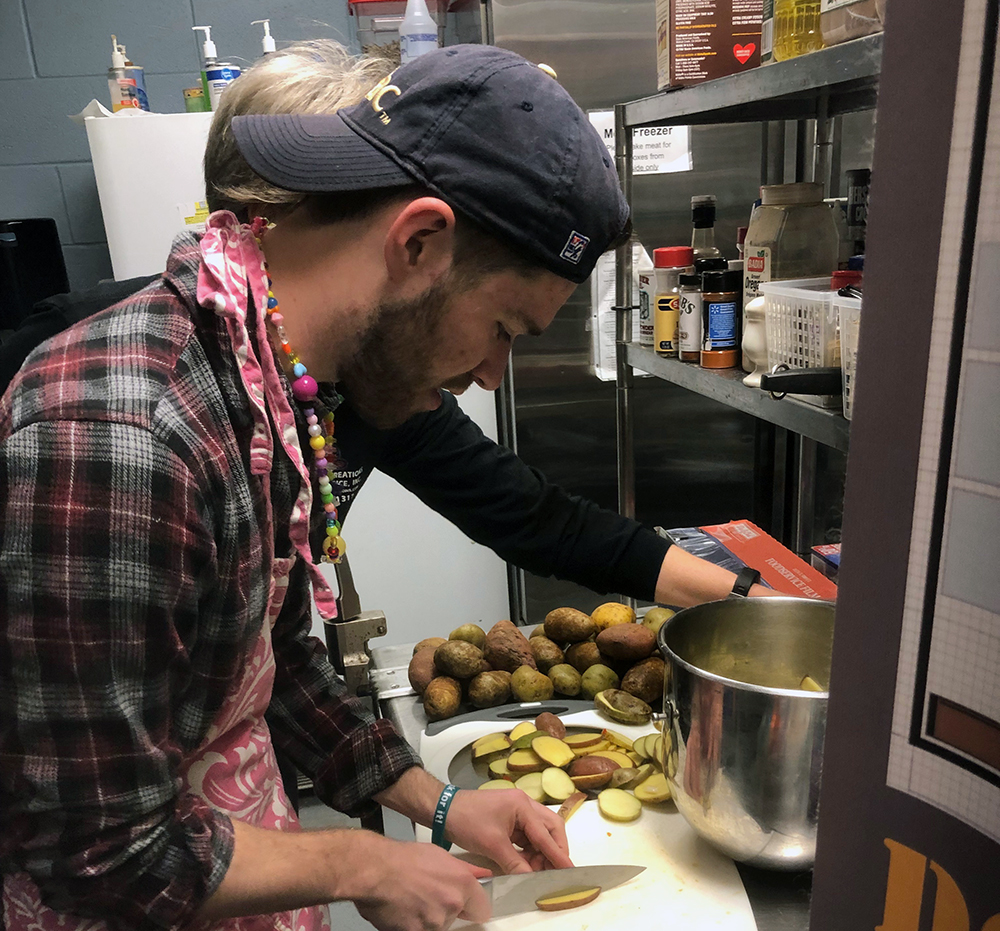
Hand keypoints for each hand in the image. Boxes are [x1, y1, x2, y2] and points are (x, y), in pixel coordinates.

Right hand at [352, 834, 491, 930]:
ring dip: (428, 917)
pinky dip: (413, 924)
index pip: (481, 909)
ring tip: (412, 899)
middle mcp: (452, 905)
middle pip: (456, 916)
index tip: (464, 903)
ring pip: (438, 925)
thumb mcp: (440, 855)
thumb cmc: (405, 858)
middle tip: (428, 893)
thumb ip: (464, 869)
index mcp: (462, 885)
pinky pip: (420, 930)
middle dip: (446, 908)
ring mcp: (435, 923)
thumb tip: (483, 874)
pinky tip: (403, 909)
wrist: (375, 871)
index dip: (471, 905)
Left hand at [443, 787, 573, 874]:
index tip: (571, 869)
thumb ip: (515, 863)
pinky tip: (528, 864)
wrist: (445, 809)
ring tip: (538, 872)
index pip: (546, 833)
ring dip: (541, 852)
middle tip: (555, 871)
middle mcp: (524, 805)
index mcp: (522, 805)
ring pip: (540, 833)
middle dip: (554, 850)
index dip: (558, 854)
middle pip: (550, 828)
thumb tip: (530, 880)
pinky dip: (530, 851)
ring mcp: (518, 812)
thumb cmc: (468, 821)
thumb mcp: (492, 845)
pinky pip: (528, 836)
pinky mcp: (510, 820)